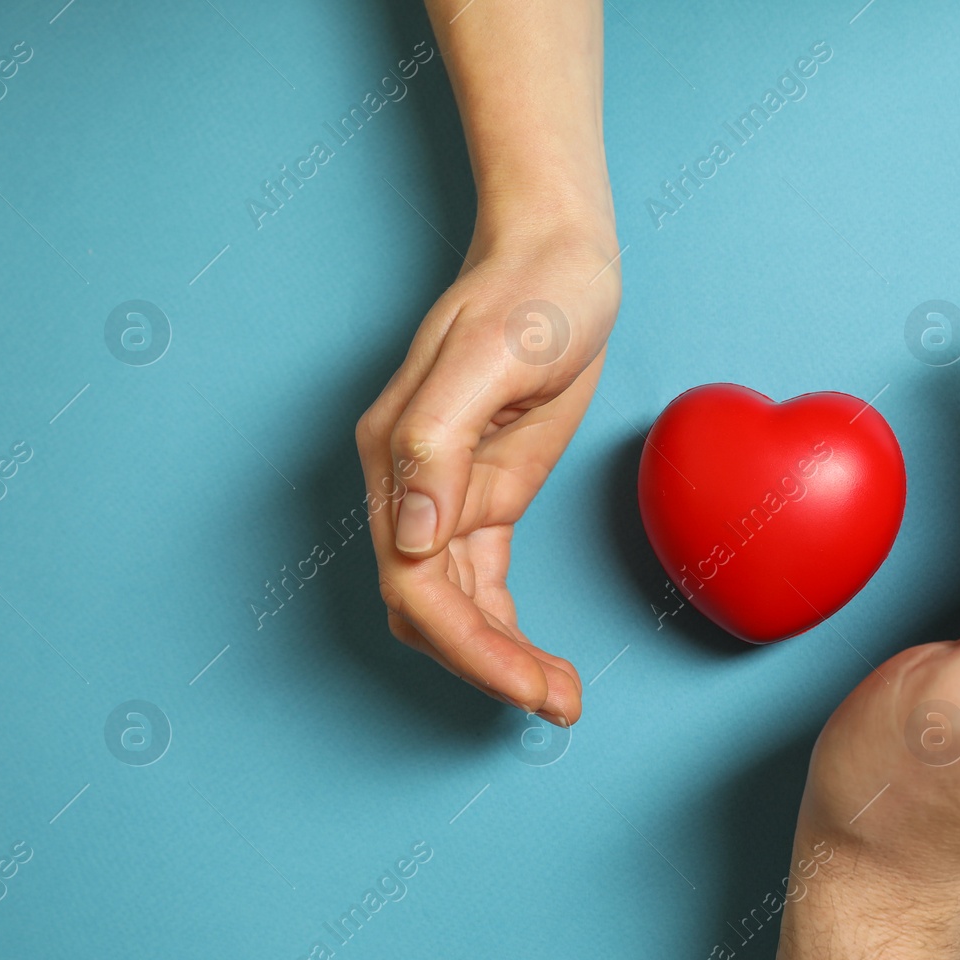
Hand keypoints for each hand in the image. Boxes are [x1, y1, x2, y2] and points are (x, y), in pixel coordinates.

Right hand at [355, 216, 619, 725]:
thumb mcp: (489, 355)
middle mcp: (409, 485)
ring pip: (455, 607)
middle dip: (489, 666)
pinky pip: (481, 584)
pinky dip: (506, 629)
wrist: (558, 256)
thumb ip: (437, 442)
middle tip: (559, 704)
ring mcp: (445, 494)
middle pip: (431, 609)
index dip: (468, 646)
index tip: (527, 686)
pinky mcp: (484, 495)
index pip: (414, 582)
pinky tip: (542, 661)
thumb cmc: (528, 293)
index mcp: (397, 456)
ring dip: (501, 659)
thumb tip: (408, 533)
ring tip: (562, 697)